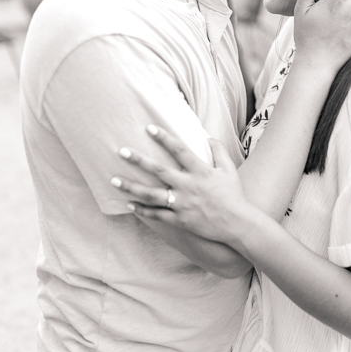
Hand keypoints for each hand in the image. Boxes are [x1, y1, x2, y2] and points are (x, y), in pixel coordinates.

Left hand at [112, 125, 251, 245]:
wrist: (237, 223)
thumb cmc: (234, 194)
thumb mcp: (229, 169)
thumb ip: (219, 151)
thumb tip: (207, 136)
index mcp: (201, 171)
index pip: (179, 150)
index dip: (164, 138)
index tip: (149, 128)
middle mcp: (188, 186)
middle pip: (159, 171)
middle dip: (139, 160)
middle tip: (122, 151)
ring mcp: (182, 204)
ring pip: (151, 194)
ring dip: (131, 187)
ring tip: (113, 180)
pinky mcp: (179, 219)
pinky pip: (156, 214)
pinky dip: (142, 210)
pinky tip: (129, 204)